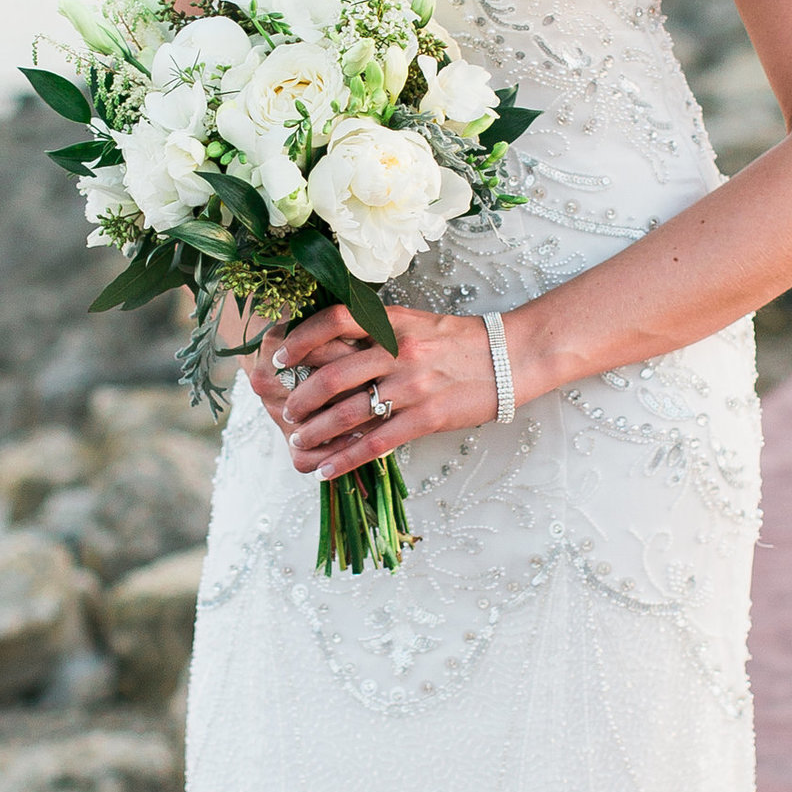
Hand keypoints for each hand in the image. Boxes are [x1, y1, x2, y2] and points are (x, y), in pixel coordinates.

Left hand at [246, 300, 500, 479]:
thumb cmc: (459, 341)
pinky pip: (376, 443)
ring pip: (349, 413)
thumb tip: (329, 346)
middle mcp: (398, 352)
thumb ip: (376, 332)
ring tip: (298, 442)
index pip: (334, 321)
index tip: (280, 357)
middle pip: (332, 375)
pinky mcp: (427, 418)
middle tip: (286, 412)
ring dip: (315, 432)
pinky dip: (346, 459)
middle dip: (300, 398)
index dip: (301, 339)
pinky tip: (327, 470)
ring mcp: (413, 386)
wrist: (511, 357)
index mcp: (393, 323)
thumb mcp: (415, 324)